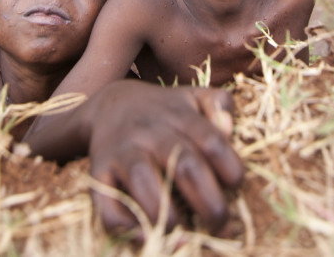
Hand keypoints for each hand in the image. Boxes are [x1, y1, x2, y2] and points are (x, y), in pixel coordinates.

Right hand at [85, 80, 242, 237]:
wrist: (109, 104)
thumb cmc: (164, 110)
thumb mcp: (194, 96)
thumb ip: (219, 104)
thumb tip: (228, 129)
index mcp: (179, 115)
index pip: (211, 141)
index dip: (230, 168)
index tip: (235, 187)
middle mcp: (150, 131)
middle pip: (183, 164)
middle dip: (208, 202)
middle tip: (221, 225)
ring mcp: (122, 151)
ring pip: (144, 180)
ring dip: (167, 214)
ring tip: (185, 237)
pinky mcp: (98, 172)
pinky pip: (106, 202)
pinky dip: (124, 224)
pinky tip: (145, 237)